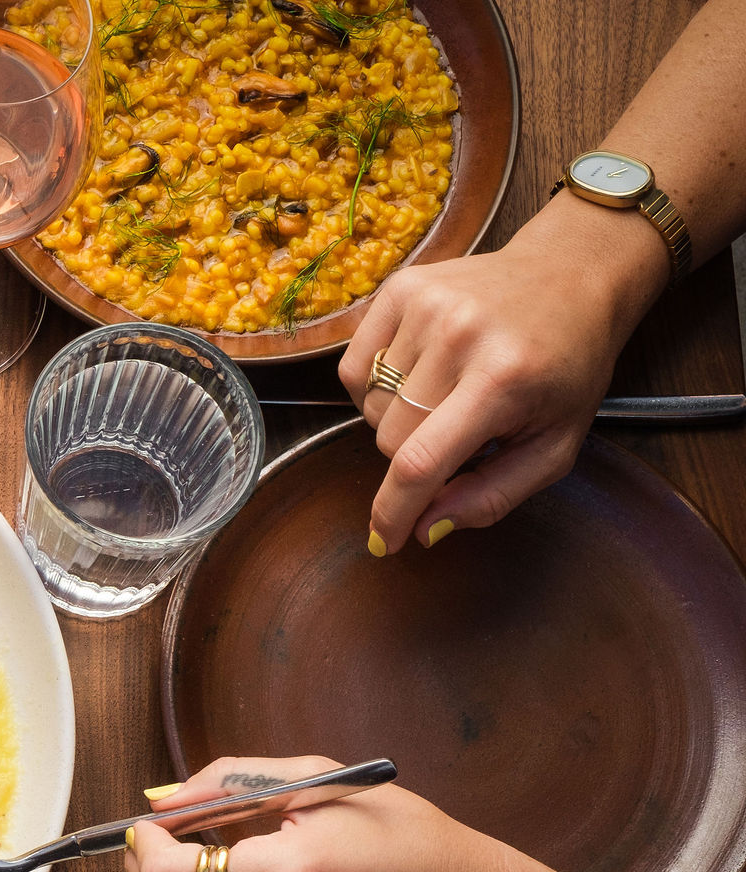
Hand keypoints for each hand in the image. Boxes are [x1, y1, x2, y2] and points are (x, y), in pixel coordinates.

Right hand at [337, 195, 668, 555]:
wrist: (572, 275)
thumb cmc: (567, 367)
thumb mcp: (555, 446)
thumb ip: (492, 496)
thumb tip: (425, 529)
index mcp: (504, 380)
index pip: (421, 462)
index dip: (394, 511)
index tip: (386, 541)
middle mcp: (460, 336)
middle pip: (390, 437)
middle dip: (415, 454)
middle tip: (459, 434)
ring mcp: (426, 306)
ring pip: (371, 407)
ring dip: (398, 418)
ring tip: (443, 397)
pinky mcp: (402, 288)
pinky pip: (354, 368)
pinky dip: (374, 387)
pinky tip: (415, 376)